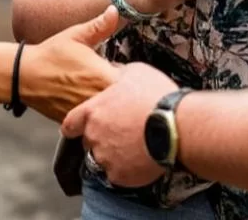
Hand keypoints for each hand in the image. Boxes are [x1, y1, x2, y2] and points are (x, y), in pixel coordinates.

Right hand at [21, 7, 122, 121]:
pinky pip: (90, 119)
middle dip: (118, 90)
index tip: (116, 68)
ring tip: (88, 87)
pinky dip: (89, 111)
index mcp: (104, 77)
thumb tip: (116, 9)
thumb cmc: (51, 53)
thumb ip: (100, 25)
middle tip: (102, 77)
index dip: (128, 76)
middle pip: (122, 99)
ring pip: (106, 111)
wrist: (23, 76)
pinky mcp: (75, 121)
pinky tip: (78, 96)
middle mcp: (98, 99)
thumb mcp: (77, 35)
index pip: (132, 82)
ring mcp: (87, 113)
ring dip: (103, 101)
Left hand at [61, 62, 178, 187]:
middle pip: (89, 141)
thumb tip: (115, 71)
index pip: (70, 124)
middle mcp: (94, 136)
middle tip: (123, 134)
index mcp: (93, 111)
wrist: (177, 125)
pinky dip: (127, 170)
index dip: (76, 126)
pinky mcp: (119, 175)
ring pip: (103, 159)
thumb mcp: (136, 72)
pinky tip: (141, 160)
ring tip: (136, 147)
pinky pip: (118, 175)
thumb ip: (119, 74)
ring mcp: (105, 157)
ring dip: (115, 155)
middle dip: (102, 139)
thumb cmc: (157, 97)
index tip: (82, 128)